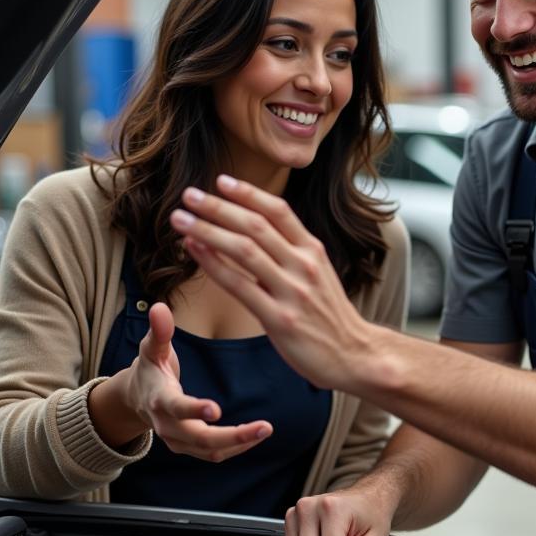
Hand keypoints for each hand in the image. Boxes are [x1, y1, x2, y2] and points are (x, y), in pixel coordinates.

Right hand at [126, 302, 272, 460]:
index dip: (194, 410)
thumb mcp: (151, 348)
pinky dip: (236, 447)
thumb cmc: (149, 368)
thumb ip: (159, 331)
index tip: (216, 410)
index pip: (176, 408)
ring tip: (266, 429)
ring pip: (210, 451)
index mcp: (158, 400)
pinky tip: (256, 434)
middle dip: (233, 436)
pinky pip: (214, 454)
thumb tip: (159, 307)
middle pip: (200, 439)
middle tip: (264, 427)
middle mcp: (167, 426)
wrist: (135, 399)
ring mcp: (177, 440)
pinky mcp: (188, 447)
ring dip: (240, 444)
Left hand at [169, 176, 371, 390]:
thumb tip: (259, 229)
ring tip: (180, 219)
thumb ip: (293, 252)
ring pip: (244, 250)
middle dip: (218, 207)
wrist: (354, 354)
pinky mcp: (279, 319)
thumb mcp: (320, 274)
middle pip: (256, 225)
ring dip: (207, 230)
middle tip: (188, 194)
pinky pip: (239, 286)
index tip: (221, 181)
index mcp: (314, 250)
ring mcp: (292, 292)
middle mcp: (304, 265)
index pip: (279, 211)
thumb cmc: (330, 317)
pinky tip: (194, 251)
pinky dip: (213, 264)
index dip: (248, 193)